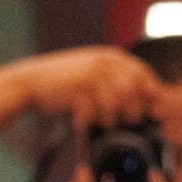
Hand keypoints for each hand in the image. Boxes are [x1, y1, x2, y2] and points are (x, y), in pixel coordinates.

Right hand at [13, 46, 159, 129]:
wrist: (32, 82)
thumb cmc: (65, 84)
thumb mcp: (93, 74)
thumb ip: (116, 81)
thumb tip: (146, 102)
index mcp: (112, 57)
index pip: (143, 75)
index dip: (150, 96)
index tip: (149, 113)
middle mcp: (104, 63)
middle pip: (132, 91)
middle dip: (133, 111)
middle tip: (126, 124)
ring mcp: (90, 75)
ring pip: (114, 104)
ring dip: (110, 119)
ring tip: (101, 124)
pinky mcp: (76, 89)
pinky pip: (94, 111)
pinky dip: (91, 121)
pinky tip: (83, 123)